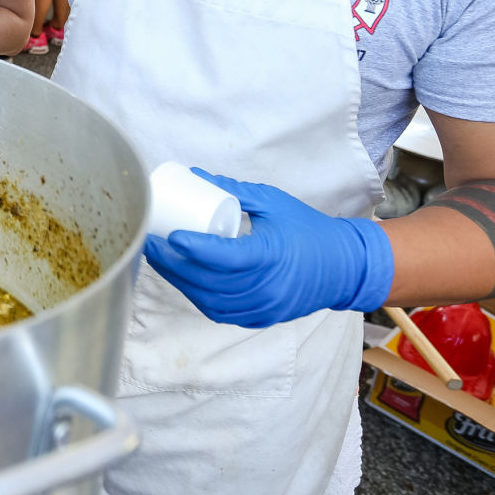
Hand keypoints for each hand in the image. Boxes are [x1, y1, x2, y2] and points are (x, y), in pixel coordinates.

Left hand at [142, 169, 393, 327]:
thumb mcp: (274, 203)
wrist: (345, 268)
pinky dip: (198, 296)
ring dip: (180, 281)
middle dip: (173, 263)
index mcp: (270, 256)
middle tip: (149, 243)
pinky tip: (182, 278)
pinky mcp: (260, 318)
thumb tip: (196, 176)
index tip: (168, 234)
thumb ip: (235, 191)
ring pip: (209, 300)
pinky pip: (220, 310)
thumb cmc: (309, 230)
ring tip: (160, 259)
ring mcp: (262, 307)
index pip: (222, 257)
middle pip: (207, 280)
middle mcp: (265, 288)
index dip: (191, 248)